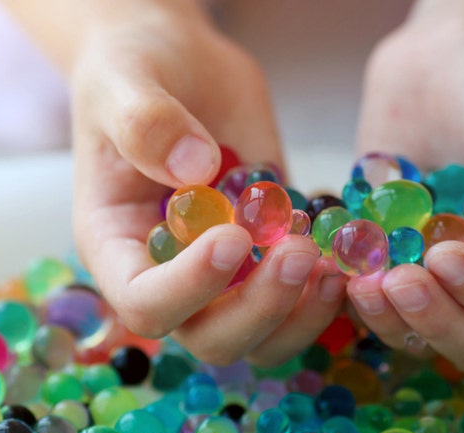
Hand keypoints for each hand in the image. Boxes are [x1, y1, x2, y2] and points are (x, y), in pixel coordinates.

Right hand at [69, 3, 347, 365]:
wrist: (181, 63)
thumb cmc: (135, 69)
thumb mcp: (126, 81)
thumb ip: (147, 123)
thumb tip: (194, 171)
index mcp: (117, 247)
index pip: (145, 303)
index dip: (190, 287)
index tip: (233, 237)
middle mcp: (171, 274)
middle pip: (212, 338)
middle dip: (260, 307)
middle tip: (299, 251)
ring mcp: (226, 273)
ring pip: (263, 337)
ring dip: (302, 314)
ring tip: (330, 263)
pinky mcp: (270, 255)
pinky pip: (300, 303)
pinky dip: (327, 293)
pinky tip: (346, 252)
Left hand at [350, 12, 463, 370]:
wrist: (454, 45)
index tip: (447, 256)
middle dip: (436, 319)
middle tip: (397, 281)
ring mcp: (443, 272)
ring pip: (422, 331)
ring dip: (391, 318)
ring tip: (362, 282)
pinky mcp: (395, 255)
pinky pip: (377, 298)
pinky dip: (355, 295)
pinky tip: (336, 267)